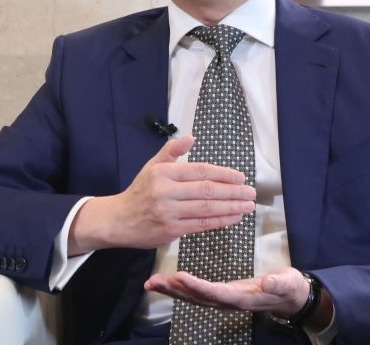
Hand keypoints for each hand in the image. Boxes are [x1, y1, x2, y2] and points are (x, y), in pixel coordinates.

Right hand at [67, 134, 254, 253]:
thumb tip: (191, 137)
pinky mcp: (171, 230)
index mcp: (163, 172)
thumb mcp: (151, 166)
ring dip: (231, 207)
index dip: (223, 174)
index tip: (240, 177)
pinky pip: (201, 224)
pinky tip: (233, 217)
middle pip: (207, 190)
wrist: (118, 220)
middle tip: (251, 192)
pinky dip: (220, 221)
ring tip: (248, 205)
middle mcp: (166, 191)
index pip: (199, 171)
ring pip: (207, 208)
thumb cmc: (139, 192)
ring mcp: (169, 212)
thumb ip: (171, 151)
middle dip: (233, 191)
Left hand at [144, 266, 309, 316]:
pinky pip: (195, 292)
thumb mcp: (286, 283)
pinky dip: (179, 287)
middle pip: (197, 298)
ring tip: (151, 282)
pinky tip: (165, 282)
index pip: (216, 293)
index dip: (197, 286)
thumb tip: (268, 284)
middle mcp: (228, 301)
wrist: (288, 297)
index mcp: (242, 298)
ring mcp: (222, 299)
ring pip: (193, 296)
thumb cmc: (287, 287)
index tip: (180, 277)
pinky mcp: (219, 294)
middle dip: (175, 290)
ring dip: (171, 290)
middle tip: (154, 281)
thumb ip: (278, 284)